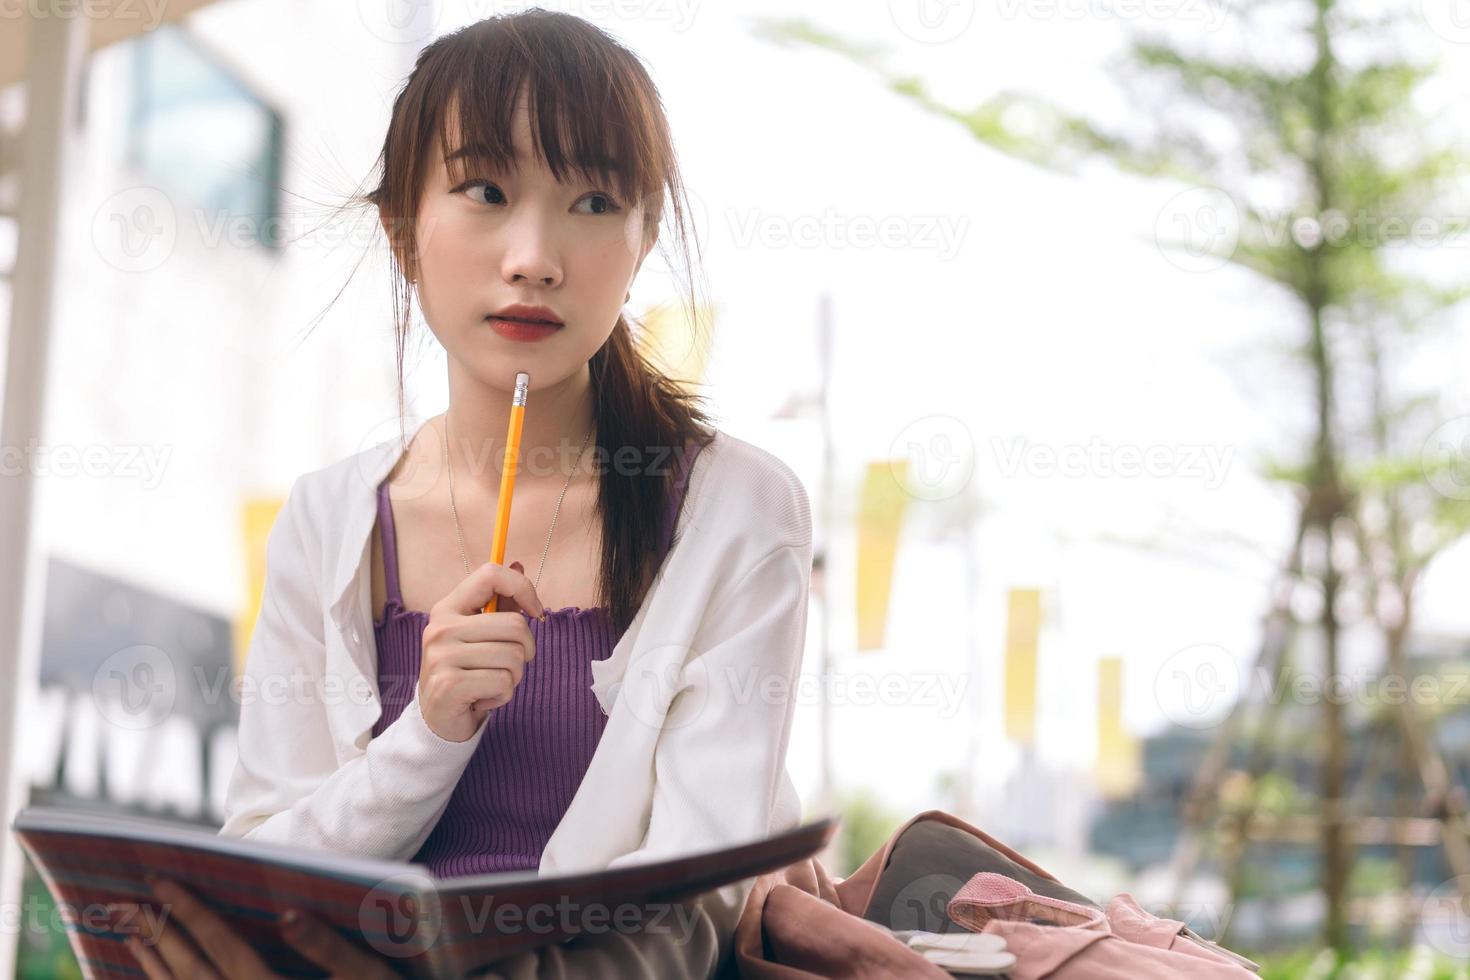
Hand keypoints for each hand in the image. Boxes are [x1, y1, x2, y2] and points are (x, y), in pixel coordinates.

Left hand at [110, 876, 400, 978]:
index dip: (191, 912)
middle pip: (194, 973)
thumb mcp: (367, 975)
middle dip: (162, 935)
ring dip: (158, 968)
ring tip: (135, 938)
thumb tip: (288, 912)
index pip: (224, 945)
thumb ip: (327, 947)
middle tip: (130, 903)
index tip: (161, 882)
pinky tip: (160, 979)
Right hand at [418, 559, 544, 741]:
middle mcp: (441, 627)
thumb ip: (500, 603)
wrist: (438, 719)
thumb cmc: (467, 671)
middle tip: (510, 665)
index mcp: (449, 607)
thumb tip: (518, 564)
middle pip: (515, 626)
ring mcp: (442, 655)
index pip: (491, 574)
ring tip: (492, 683)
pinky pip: (503, 682)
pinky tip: (483, 698)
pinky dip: (503, 695)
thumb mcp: (481, 634)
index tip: (535, 612)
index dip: (523, 588)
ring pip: (514, 657)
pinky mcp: (449, 685)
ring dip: (514, 677)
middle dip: (526, 651)